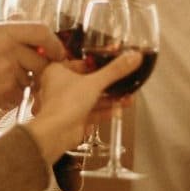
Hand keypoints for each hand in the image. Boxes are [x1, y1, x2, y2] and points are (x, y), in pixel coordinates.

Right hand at [0, 22, 65, 114]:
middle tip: (26, 77)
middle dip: (37, 72)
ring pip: (29, 80)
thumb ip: (4, 32)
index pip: (41, 30)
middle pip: (41, 60)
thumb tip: (24, 23)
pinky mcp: (4, 90)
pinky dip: (8, 100)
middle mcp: (7, 47)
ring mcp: (7, 69)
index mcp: (0, 31)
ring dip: (19, 86)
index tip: (57, 53)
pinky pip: (19, 97)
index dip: (54, 43)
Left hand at [23, 51, 142, 161]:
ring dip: (110, 98)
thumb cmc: (64, 104)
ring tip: (128, 97)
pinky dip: (105, 111)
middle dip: (109, 84)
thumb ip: (115, 70)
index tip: (114, 63)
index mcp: (57, 71)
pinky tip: (119, 110)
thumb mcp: (95, 82)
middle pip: (89, 81)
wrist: (56, 133)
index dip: (99, 64)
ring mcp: (67, 103)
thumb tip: (133, 57)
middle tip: (124, 81)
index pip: (82, 63)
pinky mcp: (73, 118)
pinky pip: (92, 112)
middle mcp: (60, 87)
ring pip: (92, 98)